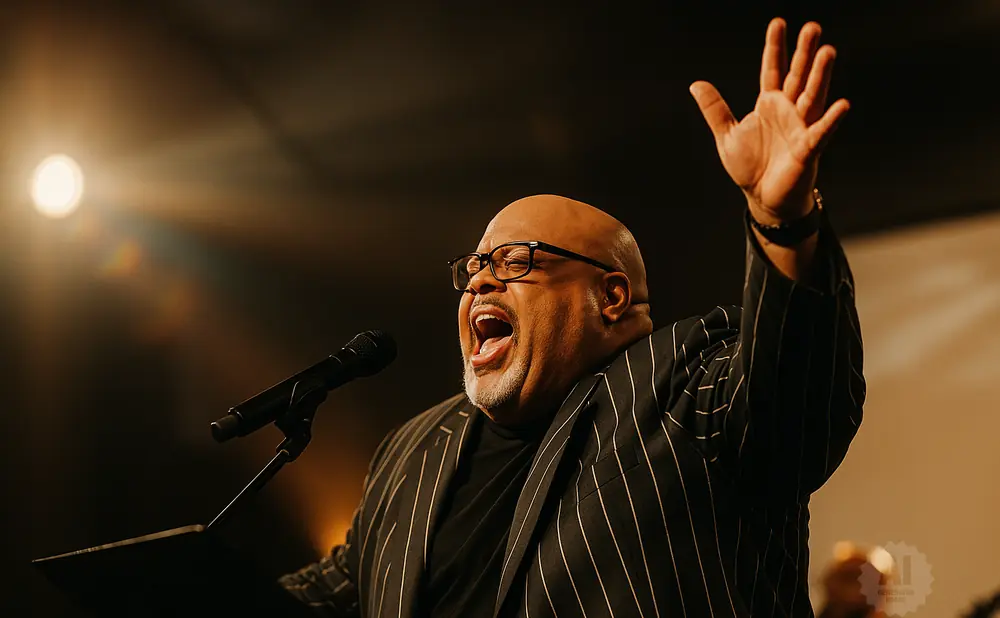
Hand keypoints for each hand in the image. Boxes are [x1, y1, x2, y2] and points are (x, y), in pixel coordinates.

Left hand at [690, 18, 849, 223]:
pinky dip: (831, 119)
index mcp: (769, 104)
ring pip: (813, 96)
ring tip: (828, 52)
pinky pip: (821, 132)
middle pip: (798, 76)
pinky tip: (842, 104)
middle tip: (812, 27)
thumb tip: (696, 84)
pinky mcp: (808, 149)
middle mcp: (789, 110)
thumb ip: (715, 109)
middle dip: (804, 53)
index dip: (775, 47)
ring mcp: (801, 127)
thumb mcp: (726, 135)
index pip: (773, 69)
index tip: (778, 23)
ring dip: (820, 75)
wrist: (763, 198)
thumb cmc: (750, 167)